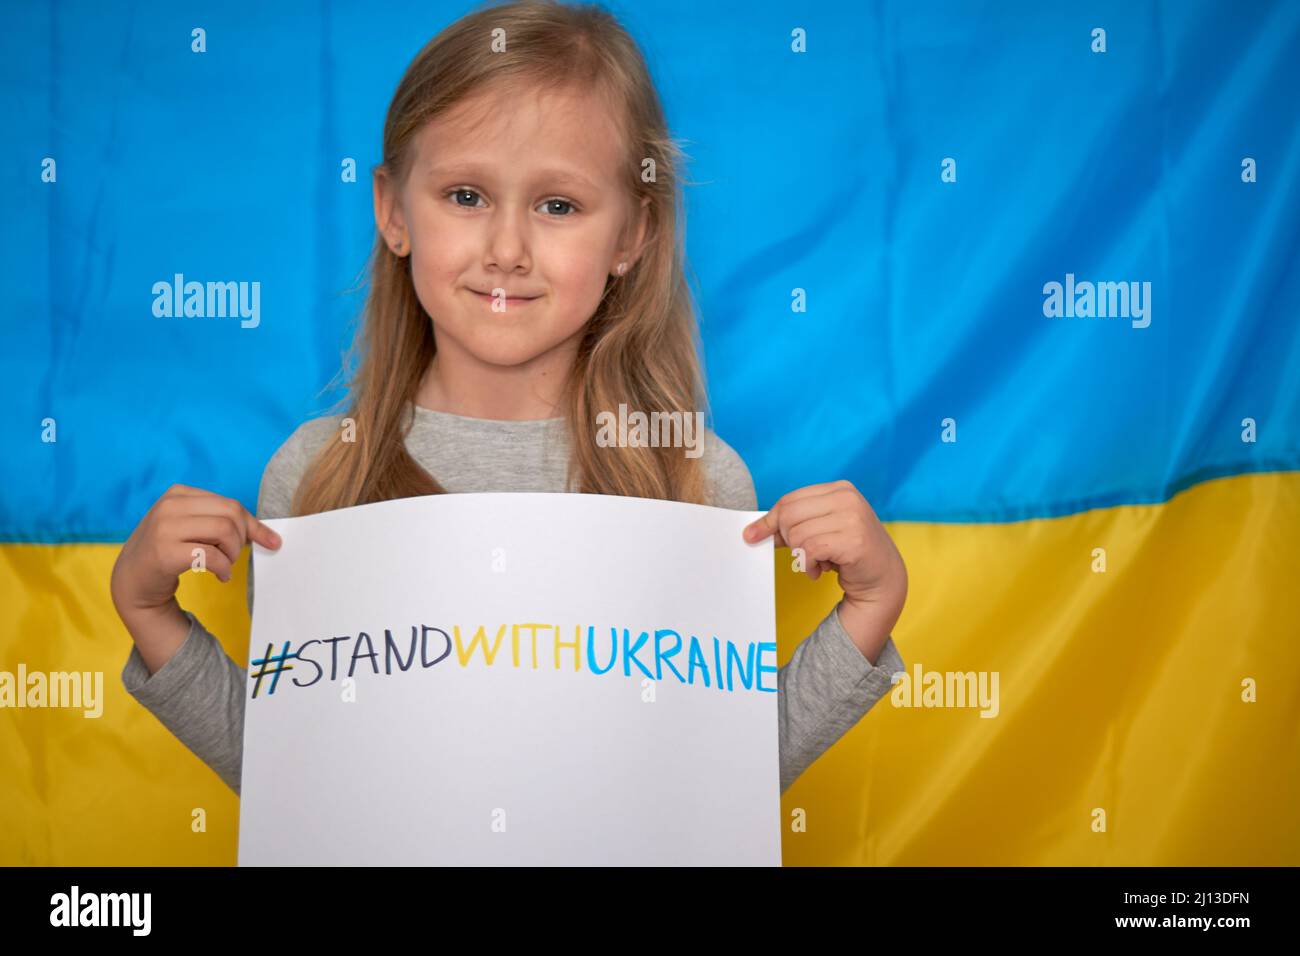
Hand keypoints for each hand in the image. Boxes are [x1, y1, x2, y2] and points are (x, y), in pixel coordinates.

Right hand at [111, 483, 281, 624]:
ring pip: (224, 531)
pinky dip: (224, 569)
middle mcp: (169, 506)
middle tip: (233, 557)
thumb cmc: (169, 551)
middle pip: (230, 513)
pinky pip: (212, 556)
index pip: (229, 504)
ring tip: (225, 565)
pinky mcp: (164, 552)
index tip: (271, 541)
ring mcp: (164, 528)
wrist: (132, 581)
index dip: (252, 524)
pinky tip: (220, 576)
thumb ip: (220, 522)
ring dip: (232, 554)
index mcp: (178, 494)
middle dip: (242, 538)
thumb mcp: (192, 528)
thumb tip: (268, 535)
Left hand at [742, 480, 906, 660]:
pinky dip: (810, 566)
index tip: (754, 535)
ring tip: (819, 562)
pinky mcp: (854, 541)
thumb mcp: (819, 531)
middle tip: (805, 554)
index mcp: (839, 489)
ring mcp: (854, 518)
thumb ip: (790, 527)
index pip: (790, 500)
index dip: (770, 520)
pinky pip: (810, 551)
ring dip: (802, 557)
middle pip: (789, 516)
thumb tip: (752, 532)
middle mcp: (848, 498)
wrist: (883, 579)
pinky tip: (823, 570)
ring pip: (797, 535)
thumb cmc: (848, 553)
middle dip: (789, 540)